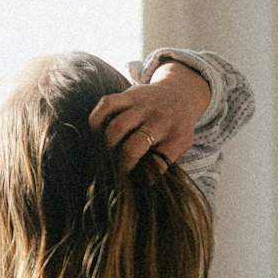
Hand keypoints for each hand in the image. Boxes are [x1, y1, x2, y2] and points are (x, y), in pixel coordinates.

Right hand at [88, 60, 210, 171]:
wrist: (181, 94)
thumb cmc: (176, 127)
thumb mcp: (181, 146)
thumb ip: (164, 161)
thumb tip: (140, 182)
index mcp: (177, 137)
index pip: (156, 165)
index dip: (143, 179)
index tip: (136, 184)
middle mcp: (161, 120)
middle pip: (132, 148)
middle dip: (121, 165)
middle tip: (118, 172)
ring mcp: (144, 105)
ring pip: (116, 128)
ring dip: (107, 146)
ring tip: (107, 154)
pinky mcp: (129, 94)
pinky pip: (106, 105)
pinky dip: (96, 120)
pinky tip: (97, 132)